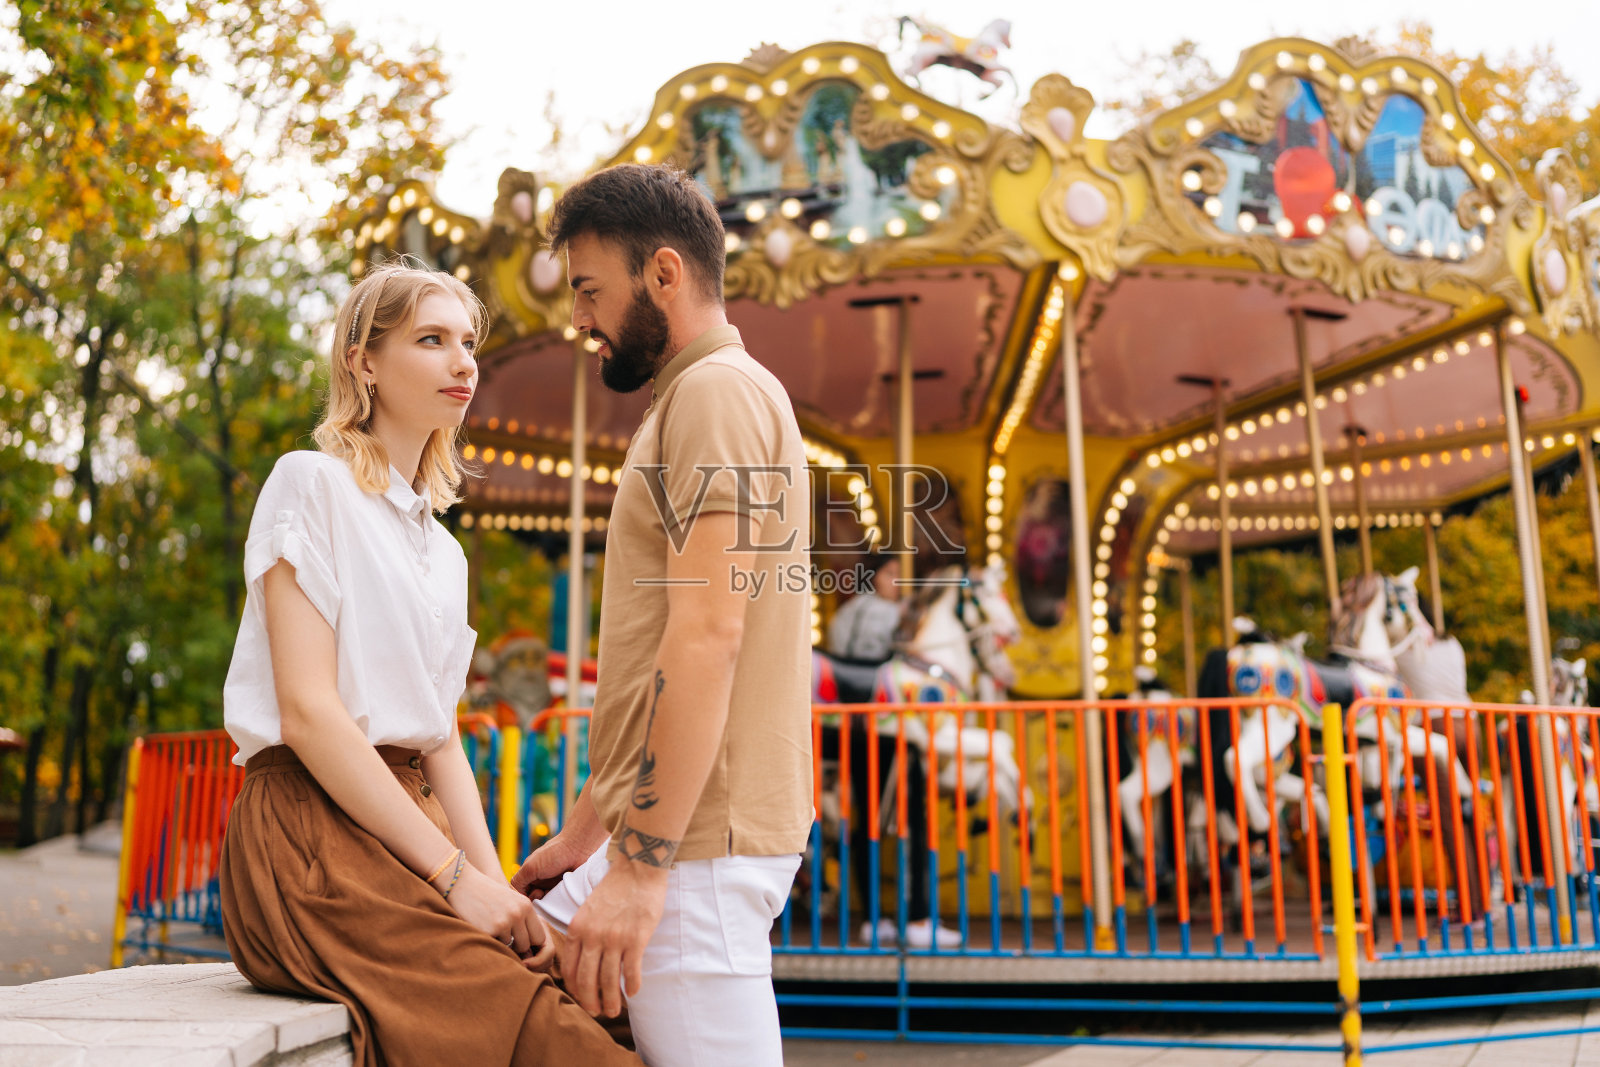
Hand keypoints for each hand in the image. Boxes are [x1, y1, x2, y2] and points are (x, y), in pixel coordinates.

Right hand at [445, 862, 548, 956]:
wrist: (462, 884)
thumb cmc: (486, 894)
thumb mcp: (511, 901)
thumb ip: (523, 919)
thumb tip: (530, 948)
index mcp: (526, 906)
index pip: (539, 937)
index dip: (530, 941)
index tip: (519, 940)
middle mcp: (518, 914)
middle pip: (526, 945)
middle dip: (516, 946)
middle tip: (503, 936)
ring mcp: (504, 922)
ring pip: (510, 947)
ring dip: (501, 942)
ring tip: (490, 926)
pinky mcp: (489, 930)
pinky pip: (494, 945)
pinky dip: (489, 940)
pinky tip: (482, 926)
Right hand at [512, 832, 589, 899]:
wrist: (580, 847)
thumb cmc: (554, 854)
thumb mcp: (531, 867)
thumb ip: (518, 882)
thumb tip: (516, 896)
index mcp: (530, 875)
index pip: (520, 894)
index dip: (523, 898)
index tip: (530, 894)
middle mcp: (541, 882)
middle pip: (532, 900)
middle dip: (535, 901)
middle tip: (541, 893)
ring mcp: (553, 886)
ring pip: (545, 903)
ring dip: (547, 902)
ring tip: (552, 893)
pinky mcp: (564, 890)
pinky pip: (558, 902)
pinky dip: (558, 901)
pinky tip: (560, 895)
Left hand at [561, 860, 667, 1016]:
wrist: (638, 867)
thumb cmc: (615, 888)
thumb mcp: (588, 909)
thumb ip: (584, 933)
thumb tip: (585, 959)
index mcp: (577, 929)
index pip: (570, 969)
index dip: (575, 990)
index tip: (582, 999)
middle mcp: (592, 936)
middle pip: (587, 980)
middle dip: (590, 1001)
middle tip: (596, 1013)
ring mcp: (614, 938)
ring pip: (609, 980)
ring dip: (611, 1000)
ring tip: (613, 1011)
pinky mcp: (635, 938)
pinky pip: (631, 971)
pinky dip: (632, 985)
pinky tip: (634, 992)